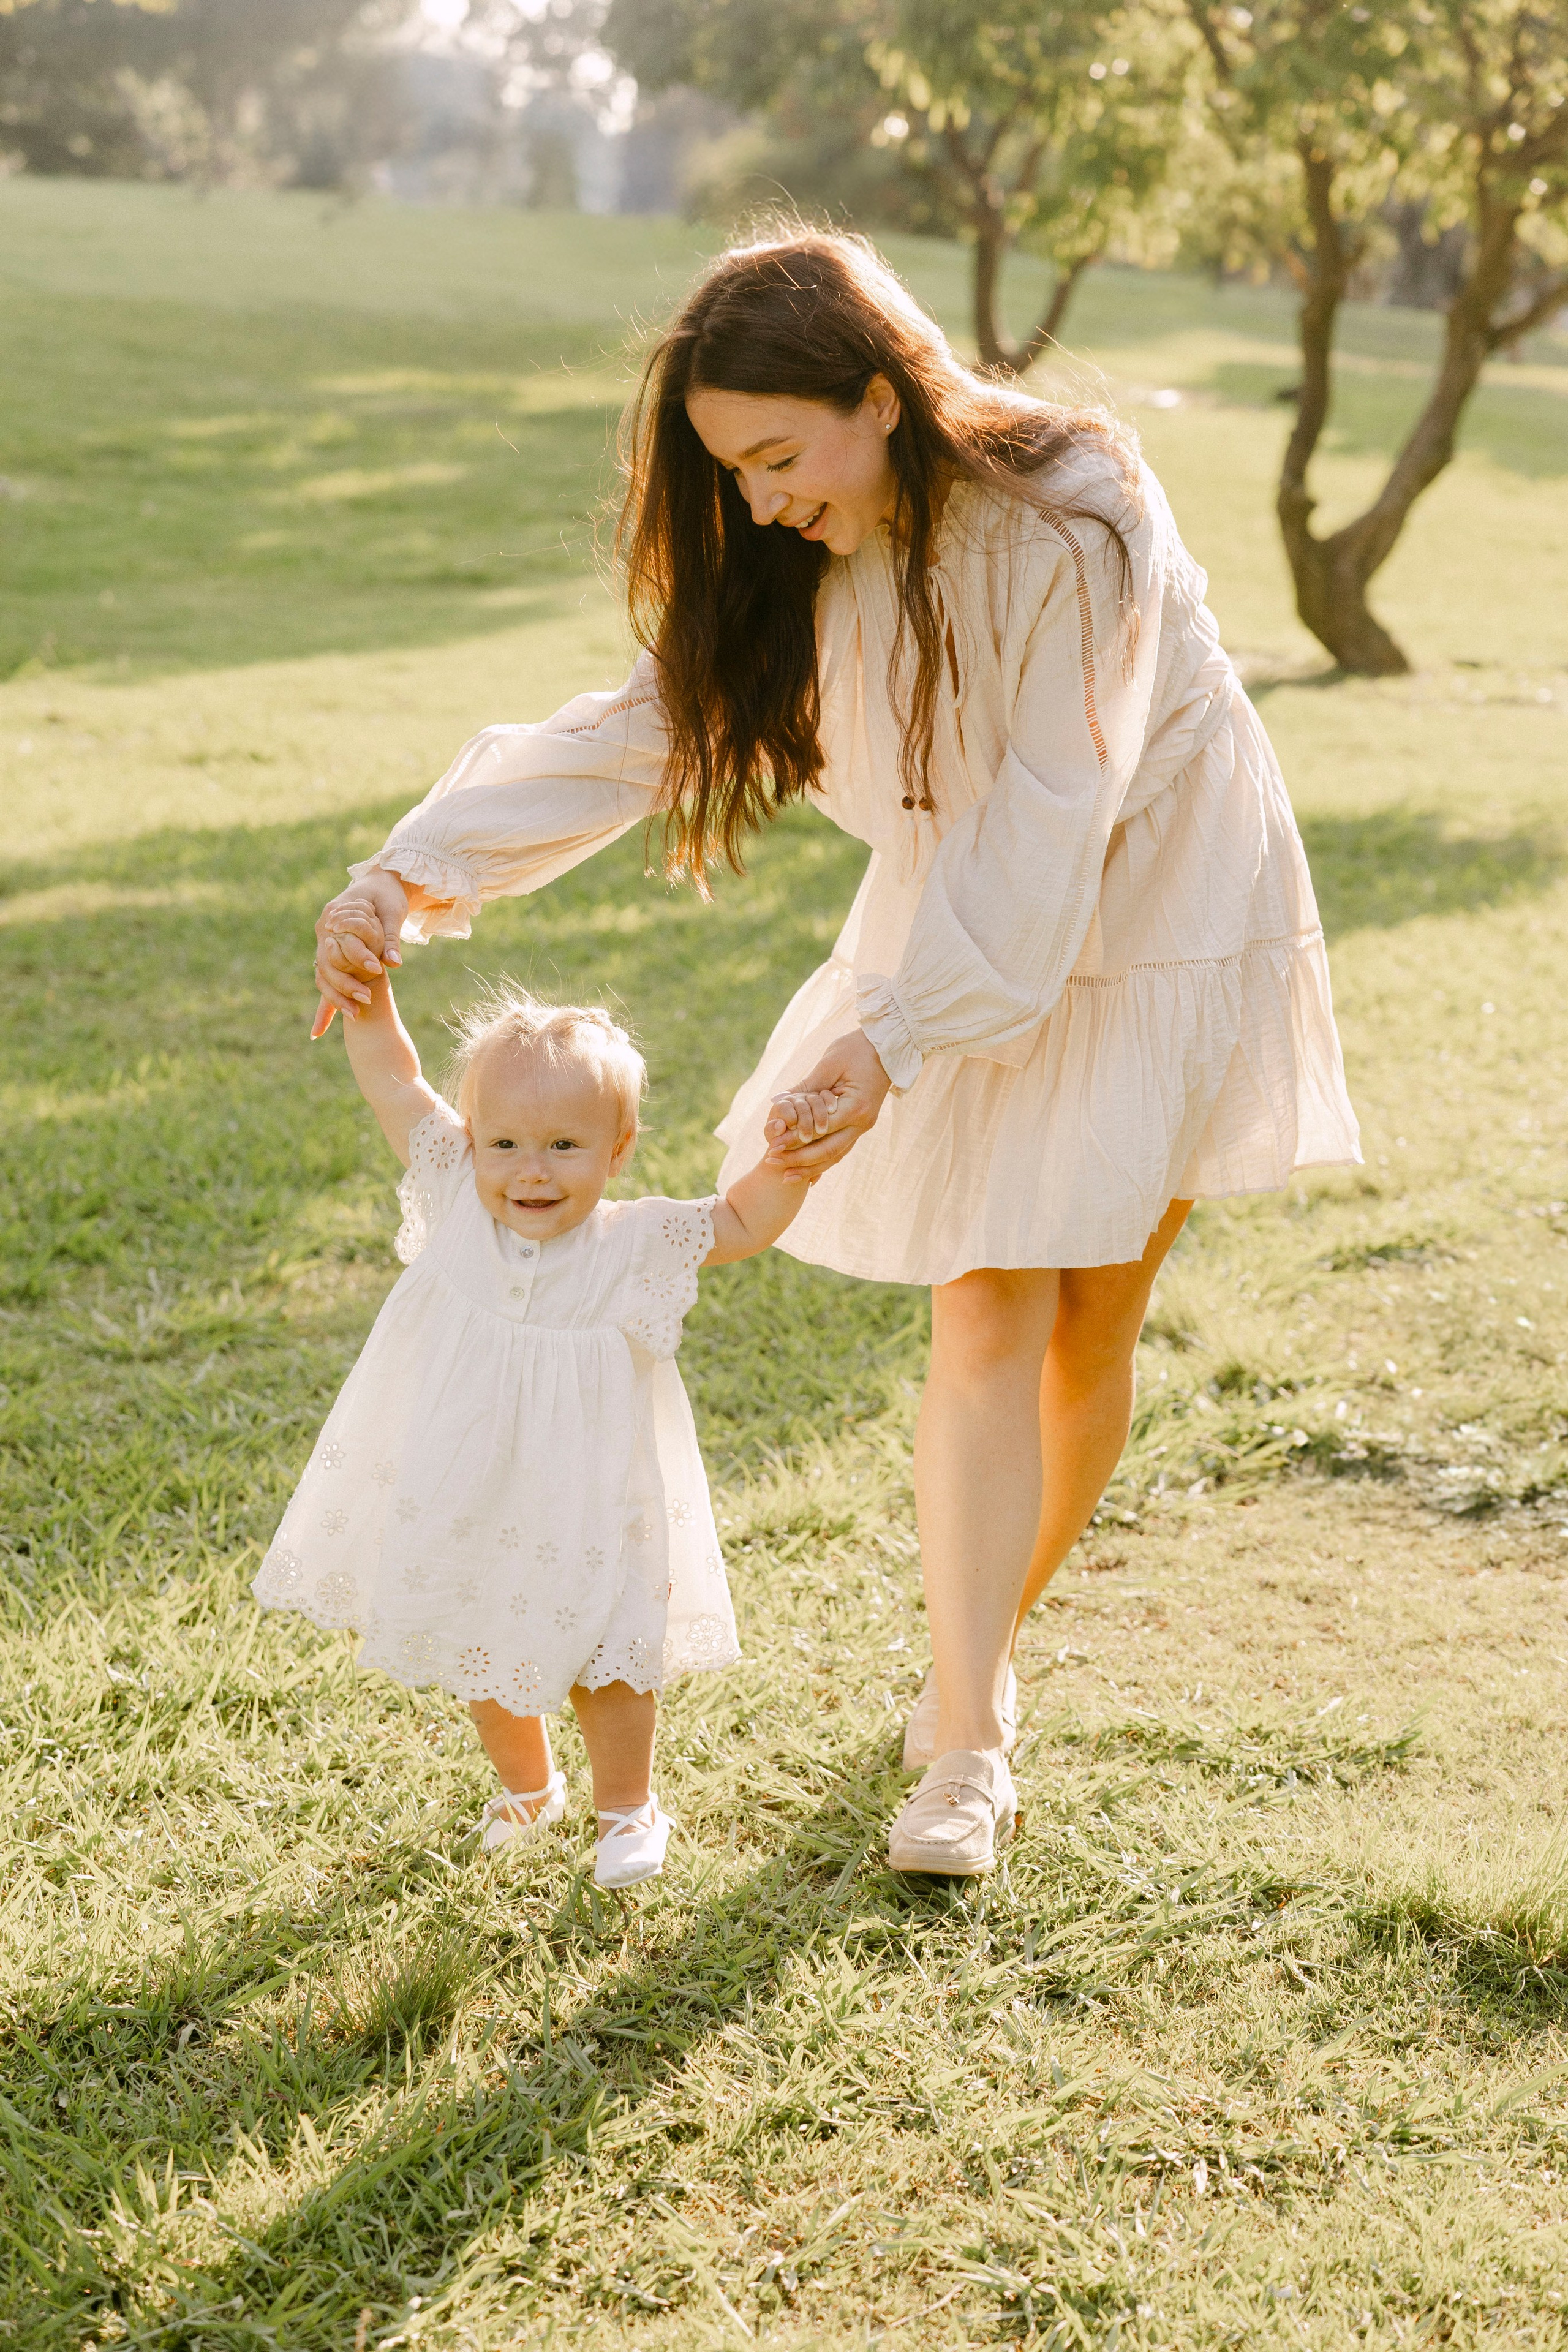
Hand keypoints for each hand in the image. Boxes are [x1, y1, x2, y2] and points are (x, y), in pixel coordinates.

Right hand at [311, 870, 410, 1036]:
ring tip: (354, 1017)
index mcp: (334, 917)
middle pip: (326, 967)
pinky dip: (325, 1007)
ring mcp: (325, 945)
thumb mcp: (392, 913)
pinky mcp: (333, 956)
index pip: (338, 947)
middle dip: (344, 988)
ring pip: (325, 978)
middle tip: (364, 1004)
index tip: (378, 973)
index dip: (357, 961)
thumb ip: (390, 939)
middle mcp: (324, 932)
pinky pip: (327, 984)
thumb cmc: (386, 896)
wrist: (380, 884)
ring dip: (336, 1000)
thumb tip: (394, 964)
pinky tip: (317, 1033)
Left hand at [763, 1030, 891, 1176]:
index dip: (794, 1140)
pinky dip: (824, 1161)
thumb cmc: (857, 1048)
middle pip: (828, 1151)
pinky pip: (841, 1149)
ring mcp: (864, 1126)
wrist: (889, 1046)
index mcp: (856, 1107)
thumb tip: (779, 1102)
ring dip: (810, 1167)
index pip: (820, 1130)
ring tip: (786, 1177)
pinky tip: (808, 1173)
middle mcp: (863, 1122)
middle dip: (799, 1160)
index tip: (772, 1145)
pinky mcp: (861, 1125)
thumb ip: (807, 1087)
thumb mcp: (829, 1063)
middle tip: (772, 1161)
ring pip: (835, 1156)